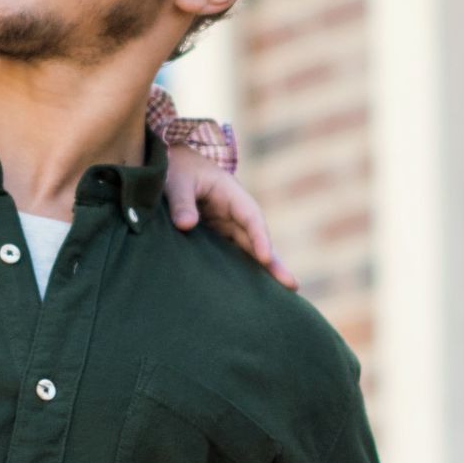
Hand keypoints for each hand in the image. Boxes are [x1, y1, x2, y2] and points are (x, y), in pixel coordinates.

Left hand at [165, 156, 293, 287]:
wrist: (172, 164)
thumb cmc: (177, 169)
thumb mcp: (177, 182)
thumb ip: (182, 203)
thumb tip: (186, 226)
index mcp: (231, 193)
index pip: (251, 217)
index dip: (260, 237)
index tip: (265, 257)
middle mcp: (235, 212)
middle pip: (257, 239)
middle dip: (272, 262)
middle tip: (291, 285)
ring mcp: (227, 226)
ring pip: (248, 250)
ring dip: (261, 271)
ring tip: (280, 298)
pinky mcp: (217, 236)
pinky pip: (231, 254)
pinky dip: (241, 271)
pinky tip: (249, 292)